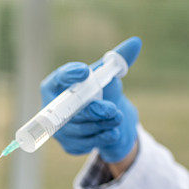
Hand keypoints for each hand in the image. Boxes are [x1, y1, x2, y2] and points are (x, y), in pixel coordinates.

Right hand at [40, 37, 141, 162]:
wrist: (103, 119)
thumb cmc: (97, 91)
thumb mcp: (106, 75)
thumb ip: (119, 59)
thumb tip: (136, 43)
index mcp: (56, 85)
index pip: (58, 79)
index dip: (69, 75)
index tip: (85, 71)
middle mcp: (51, 109)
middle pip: (68, 111)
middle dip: (91, 110)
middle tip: (111, 109)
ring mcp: (59, 130)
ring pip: (78, 129)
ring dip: (100, 124)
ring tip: (118, 118)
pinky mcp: (69, 146)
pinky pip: (84, 143)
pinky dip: (100, 138)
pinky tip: (113, 133)